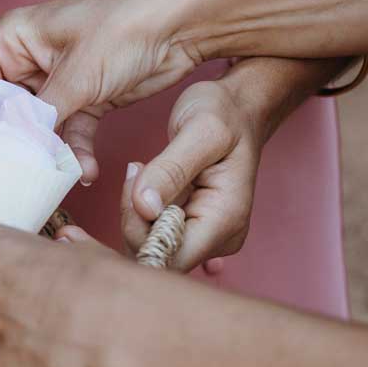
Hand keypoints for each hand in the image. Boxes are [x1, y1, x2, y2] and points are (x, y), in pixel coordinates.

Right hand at [0, 0, 200, 184]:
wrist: (183, 24)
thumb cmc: (126, 26)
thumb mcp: (78, 74)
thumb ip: (40, 117)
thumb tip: (15, 151)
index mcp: (13, 39)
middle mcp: (29, 60)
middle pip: (3, 113)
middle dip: (13, 144)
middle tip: (20, 174)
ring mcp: (58, 81)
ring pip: (37, 129)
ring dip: (49, 154)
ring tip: (59, 176)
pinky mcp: (86, 98)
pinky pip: (69, 133)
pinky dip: (75, 152)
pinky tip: (86, 171)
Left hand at [120, 79, 262, 272]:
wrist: (238, 108)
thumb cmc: (225, 114)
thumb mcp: (200, 129)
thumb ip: (171, 169)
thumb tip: (144, 207)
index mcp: (225, 220)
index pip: (171, 258)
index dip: (140, 236)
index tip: (130, 192)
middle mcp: (218, 237)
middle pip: (156, 254)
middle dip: (133, 217)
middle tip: (135, 170)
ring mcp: (204, 234)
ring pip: (148, 244)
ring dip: (133, 211)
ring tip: (141, 169)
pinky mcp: (188, 226)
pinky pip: (151, 232)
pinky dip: (137, 209)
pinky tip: (142, 180)